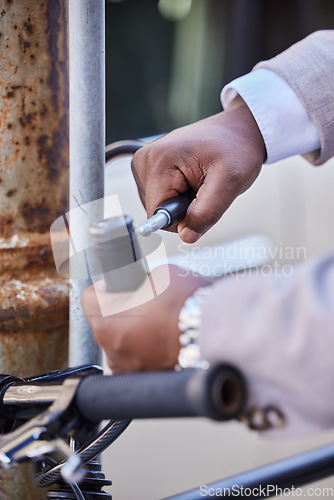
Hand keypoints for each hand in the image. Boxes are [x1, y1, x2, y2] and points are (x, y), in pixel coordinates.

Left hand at [81, 265, 210, 372]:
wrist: (215, 332)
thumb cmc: (187, 304)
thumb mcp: (160, 274)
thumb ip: (142, 280)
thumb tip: (142, 283)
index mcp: (106, 321)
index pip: (89, 298)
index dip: (105, 287)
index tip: (118, 285)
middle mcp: (112, 350)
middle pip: (106, 323)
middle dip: (122, 312)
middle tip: (145, 303)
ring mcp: (130, 369)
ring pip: (124, 344)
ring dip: (136, 334)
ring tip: (160, 323)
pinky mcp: (148, 380)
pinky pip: (141, 360)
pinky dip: (150, 351)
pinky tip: (167, 339)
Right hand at [131, 96, 265, 242]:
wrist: (237, 130)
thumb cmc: (236, 148)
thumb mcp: (230, 182)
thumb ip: (207, 212)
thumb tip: (186, 235)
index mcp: (159, 159)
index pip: (158, 213)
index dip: (183, 216)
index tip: (202, 197)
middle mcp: (145, 159)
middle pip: (157, 210)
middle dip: (183, 207)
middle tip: (204, 188)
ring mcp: (145, 162)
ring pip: (158, 206)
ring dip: (182, 201)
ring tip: (200, 181)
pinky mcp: (150, 166)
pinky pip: (160, 197)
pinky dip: (179, 194)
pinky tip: (192, 179)